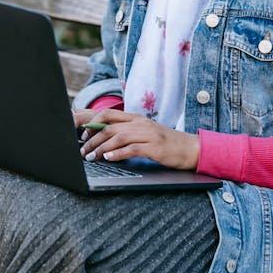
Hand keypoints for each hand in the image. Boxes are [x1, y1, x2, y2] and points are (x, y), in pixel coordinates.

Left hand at [72, 108, 199, 169]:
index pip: (108, 114)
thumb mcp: (145, 133)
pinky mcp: (154, 147)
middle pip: (109, 127)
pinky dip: (117, 153)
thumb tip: (104, 140)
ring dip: (101, 148)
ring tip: (92, 157)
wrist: (190, 148)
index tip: (82, 134)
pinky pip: (132, 148)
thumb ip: (127, 133)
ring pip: (118, 137)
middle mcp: (140, 123)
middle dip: (92, 139)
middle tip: (83, 151)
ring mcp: (148, 134)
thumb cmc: (166, 143)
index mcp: (136, 118)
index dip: (92, 123)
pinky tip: (109, 158)